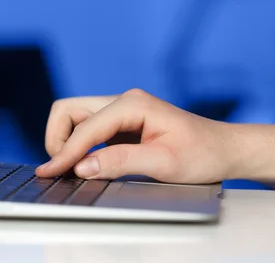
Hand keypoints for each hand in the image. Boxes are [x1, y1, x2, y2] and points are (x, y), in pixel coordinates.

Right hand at [35, 89, 237, 183]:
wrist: (224, 149)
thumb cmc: (202, 154)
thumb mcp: (164, 163)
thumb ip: (120, 162)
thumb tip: (82, 166)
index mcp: (133, 104)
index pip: (86, 127)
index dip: (65, 152)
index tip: (50, 173)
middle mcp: (123, 101)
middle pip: (69, 110)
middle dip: (58, 139)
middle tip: (61, 168)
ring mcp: (121, 111)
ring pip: (74, 117)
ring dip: (66, 141)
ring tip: (70, 168)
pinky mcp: (121, 124)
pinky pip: (87, 128)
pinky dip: (78, 145)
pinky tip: (83, 164)